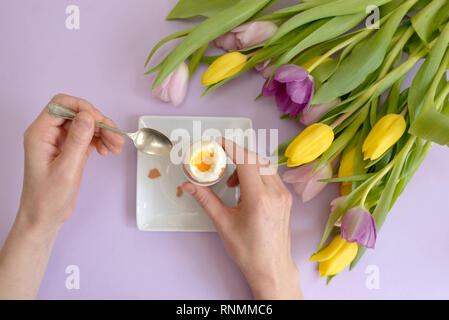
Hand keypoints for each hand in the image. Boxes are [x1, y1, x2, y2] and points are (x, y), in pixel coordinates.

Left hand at [0, 94, 123, 298]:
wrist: (45, 217)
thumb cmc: (47, 198)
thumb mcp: (66, 169)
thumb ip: (77, 141)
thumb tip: (88, 117)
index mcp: (40, 134)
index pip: (61, 105)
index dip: (83, 108)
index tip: (101, 122)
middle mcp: (49, 134)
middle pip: (77, 114)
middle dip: (98, 122)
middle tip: (115, 137)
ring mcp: (60, 141)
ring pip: (86, 125)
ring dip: (103, 132)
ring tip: (116, 147)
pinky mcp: (71, 150)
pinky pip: (88, 137)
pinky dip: (101, 141)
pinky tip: (108, 151)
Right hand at [183, 138, 301, 299]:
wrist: (271, 267)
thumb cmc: (248, 251)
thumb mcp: (223, 223)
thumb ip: (206, 199)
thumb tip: (188, 185)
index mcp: (259, 199)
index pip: (246, 161)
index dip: (231, 147)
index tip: (217, 142)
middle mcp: (275, 193)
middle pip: (256, 159)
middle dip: (236, 156)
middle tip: (219, 162)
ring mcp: (284, 195)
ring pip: (265, 166)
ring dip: (246, 166)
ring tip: (232, 183)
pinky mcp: (286, 198)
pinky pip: (271, 175)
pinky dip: (256, 174)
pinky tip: (245, 189)